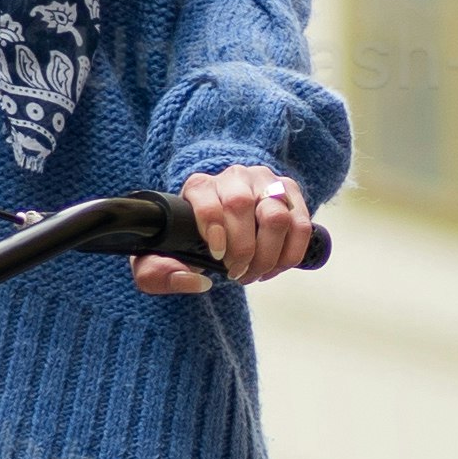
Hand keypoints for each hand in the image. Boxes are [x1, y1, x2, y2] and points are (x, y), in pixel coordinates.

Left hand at [140, 167, 320, 294]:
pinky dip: (291, 253)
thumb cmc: (189, 241)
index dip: (214, 229)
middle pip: (243, 206)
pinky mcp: (289, 191)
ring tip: (257, 272)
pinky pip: (301, 224)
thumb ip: (156, 273)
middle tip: (238, 274)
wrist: (220, 222)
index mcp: (199, 186)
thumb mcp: (161, 257)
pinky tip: (275, 266)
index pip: (207, 199)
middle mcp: (233, 177)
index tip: (218, 256)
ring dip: (269, 254)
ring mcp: (264, 181)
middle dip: (244, 249)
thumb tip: (193, 281)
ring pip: (277, 215)